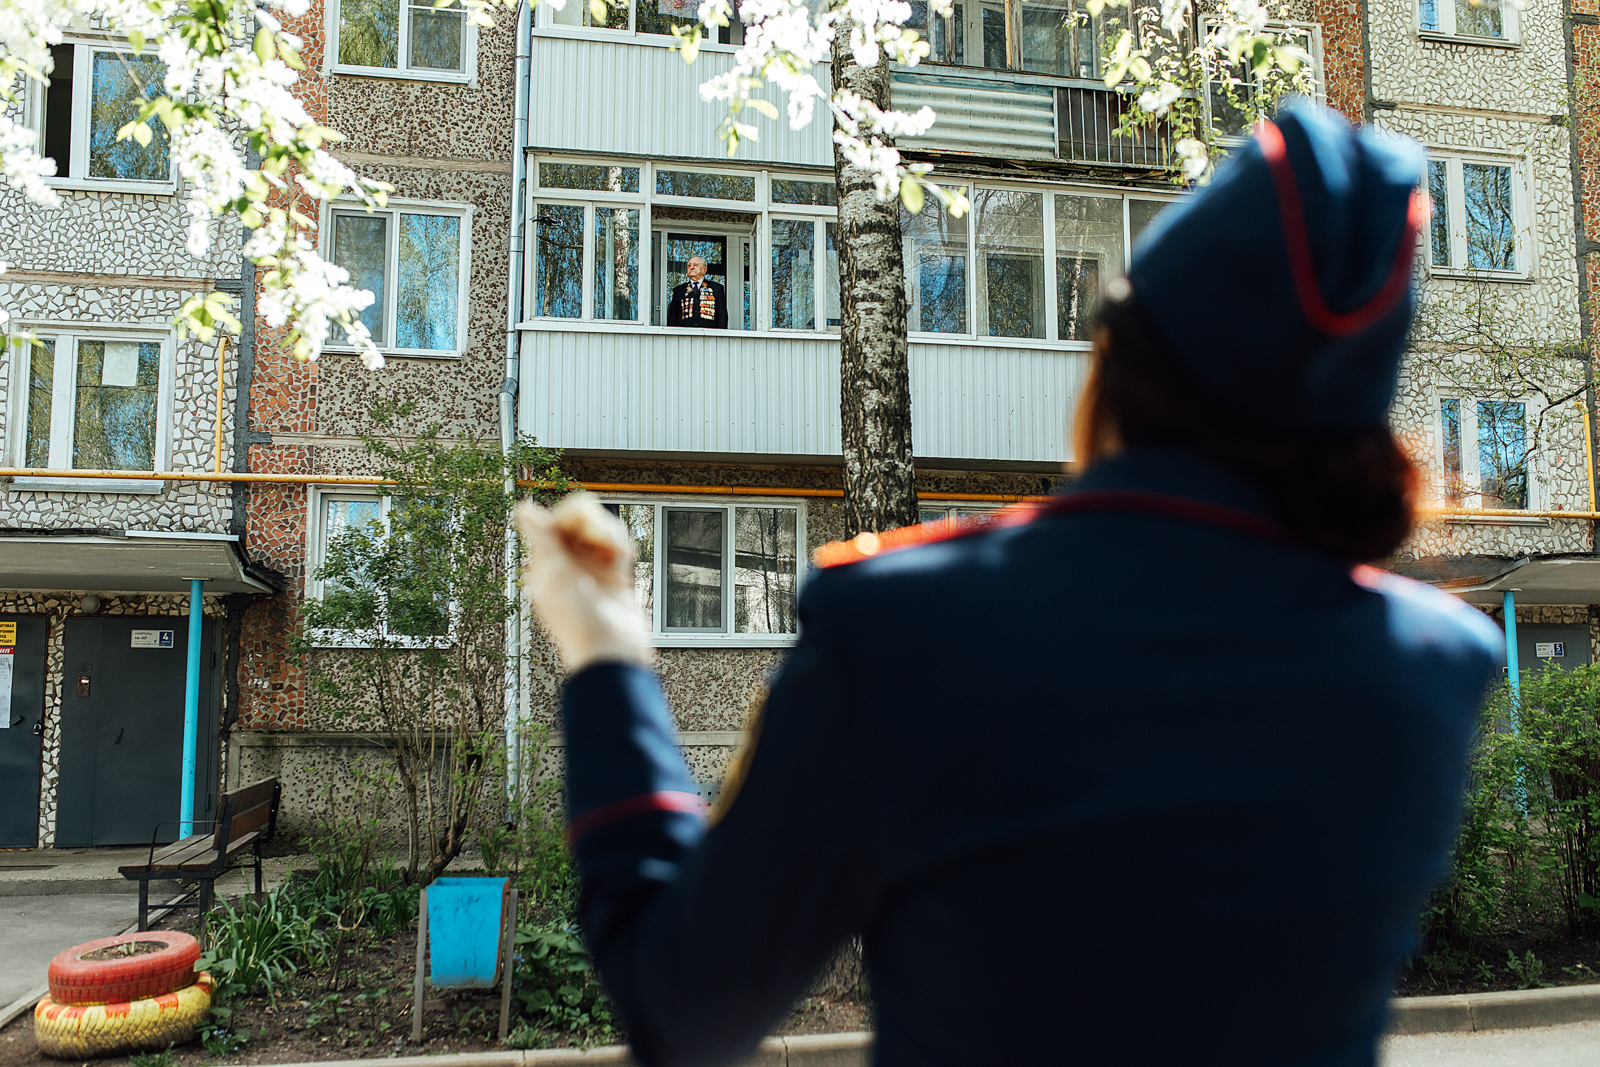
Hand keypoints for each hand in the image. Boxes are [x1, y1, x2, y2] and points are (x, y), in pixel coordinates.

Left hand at [517, 494, 651, 672]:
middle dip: (595, 523)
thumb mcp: (556, 577)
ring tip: (618, 553)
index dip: (571, 516)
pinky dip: (622, 545)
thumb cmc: (579, 623)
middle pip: (580, 519)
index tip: (581, 526)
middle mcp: (566, 561)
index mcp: (546, 561)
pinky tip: (624, 557)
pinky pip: (616, 544)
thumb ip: (543, 539)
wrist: (612, 652)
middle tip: (601, 539)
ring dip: (611, 534)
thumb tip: (522, 508)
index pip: (555, 519)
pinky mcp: (612, 574)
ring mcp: (590, 567)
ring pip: (601, 529)